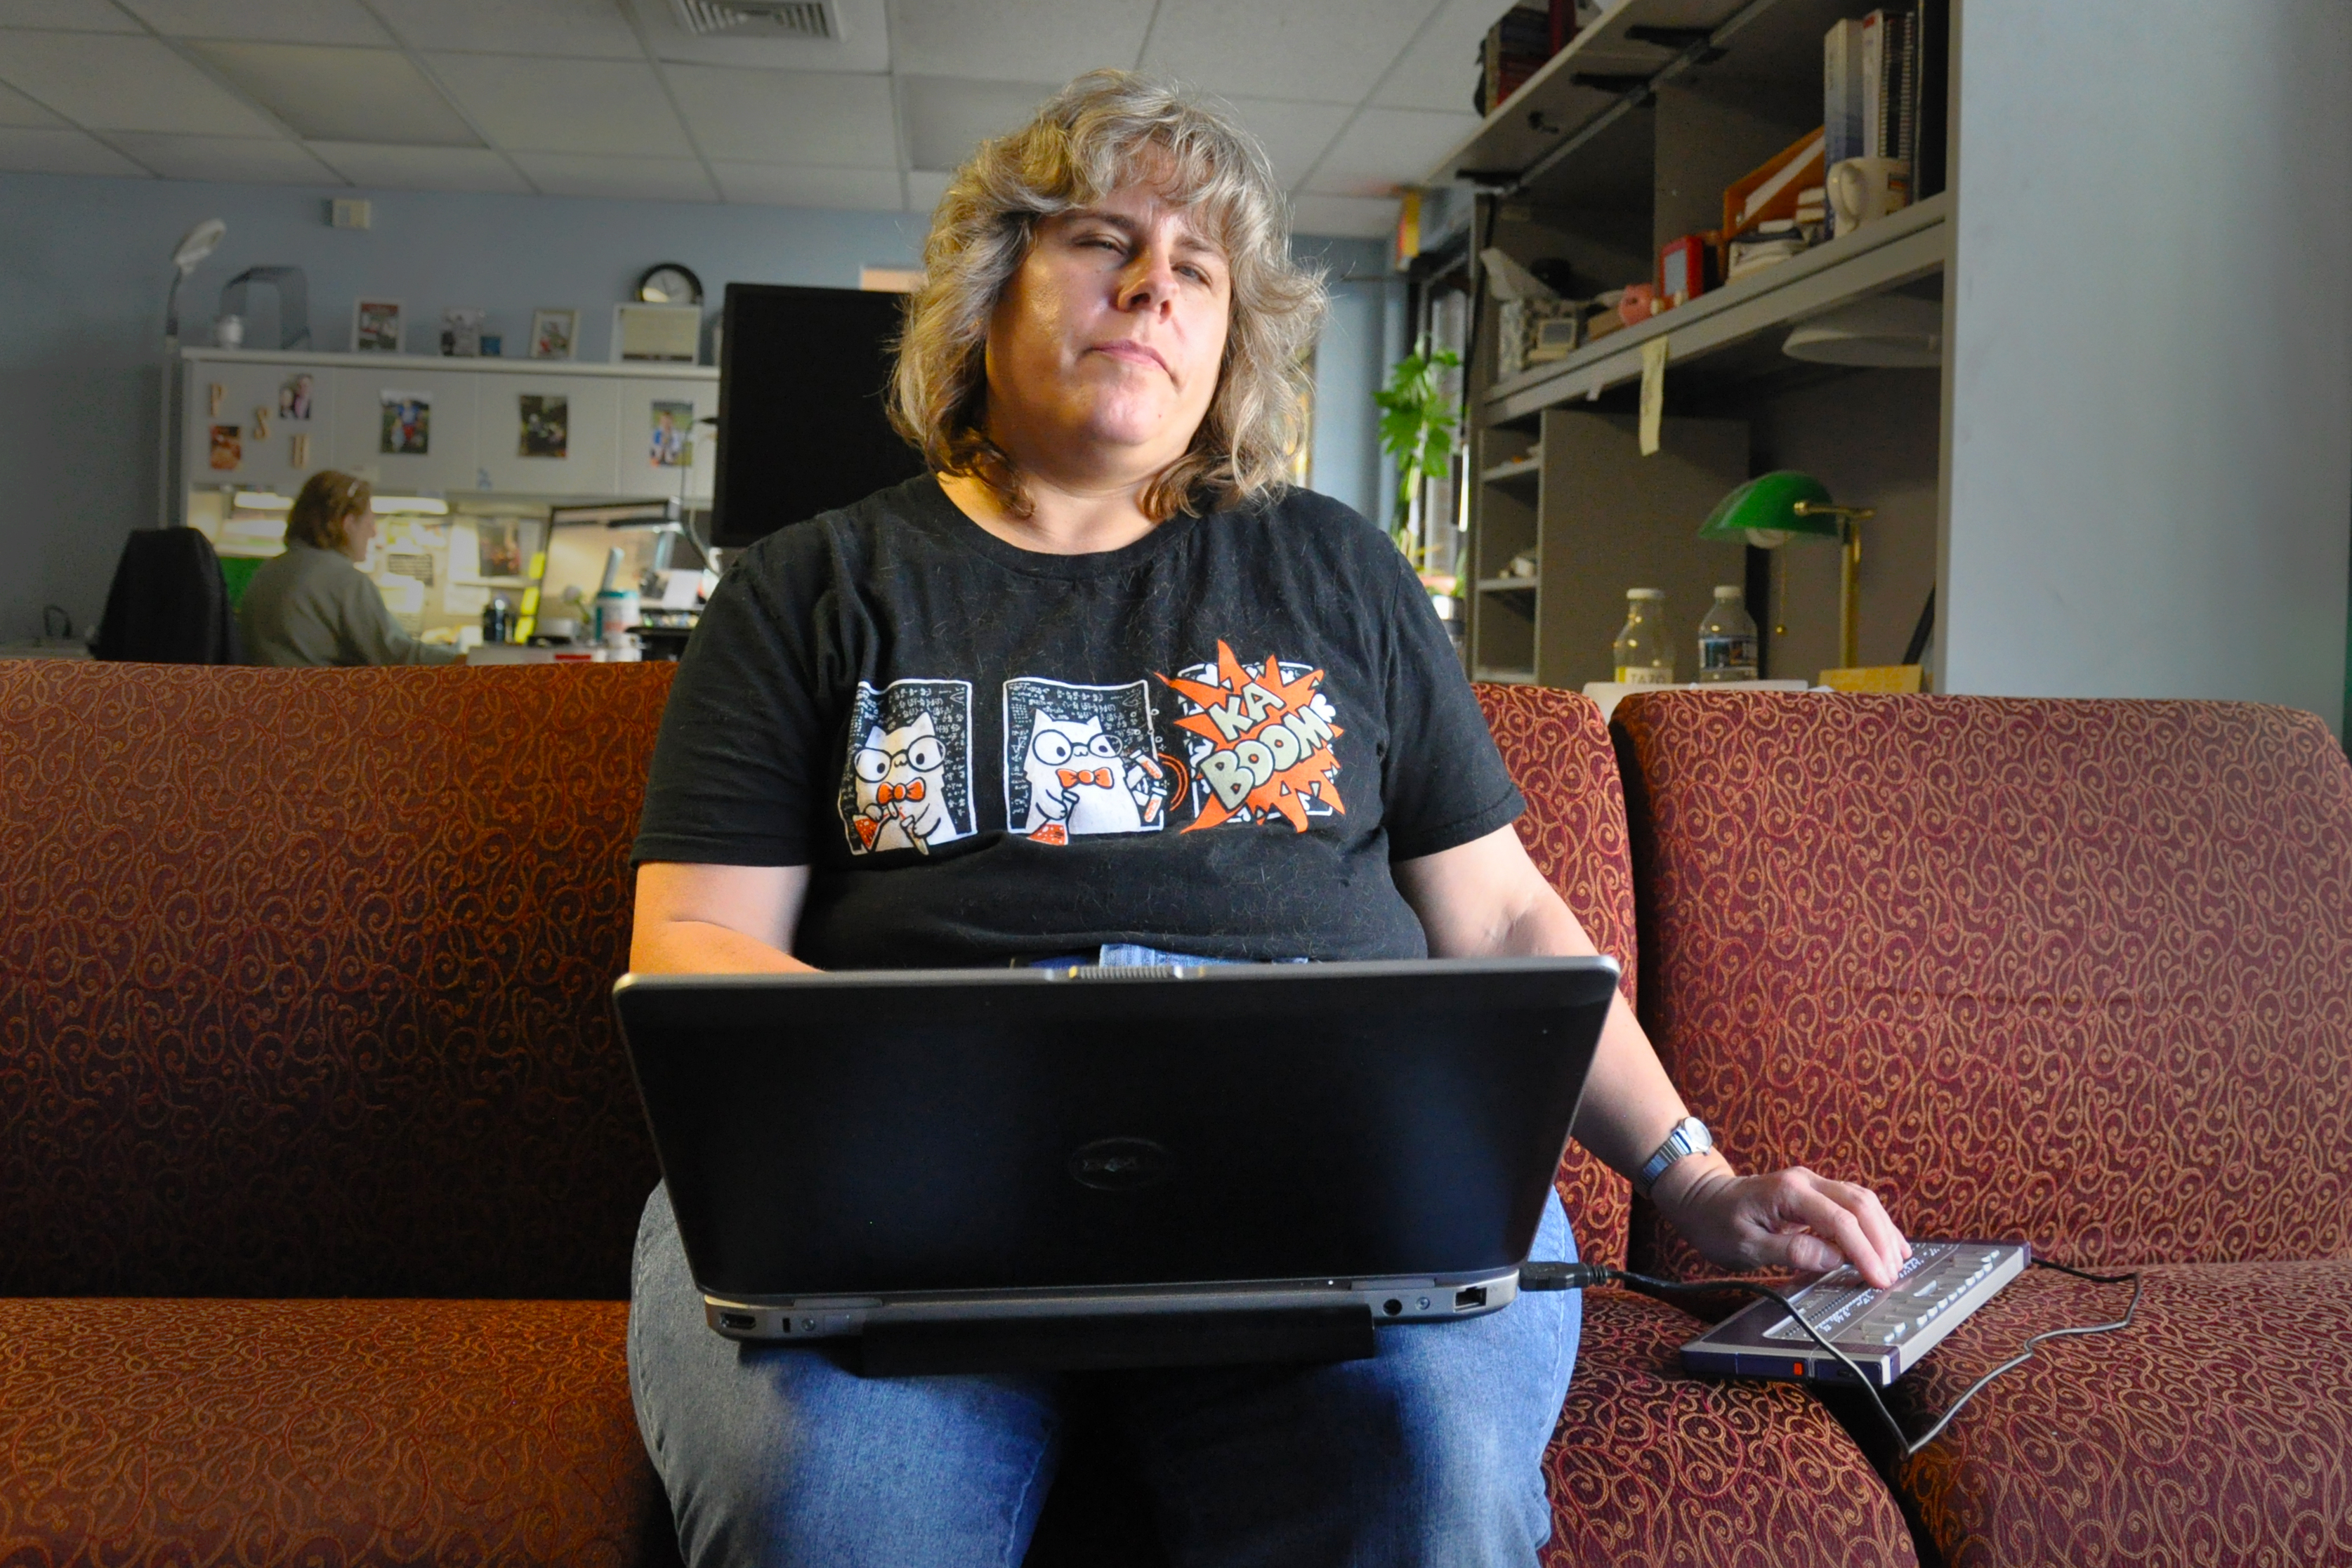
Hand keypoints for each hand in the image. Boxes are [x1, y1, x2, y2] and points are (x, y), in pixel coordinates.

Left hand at [1653, 1158, 1909, 1288]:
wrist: (1701, 1198)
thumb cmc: (1717, 1223)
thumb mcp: (1745, 1246)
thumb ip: (1790, 1252)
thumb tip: (1833, 1260)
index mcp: (1788, 1192)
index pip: (1839, 1221)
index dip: (1863, 1252)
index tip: (1878, 1279)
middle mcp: (1806, 1181)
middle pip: (1859, 1204)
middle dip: (1881, 1240)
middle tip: (1892, 1275)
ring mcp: (1812, 1183)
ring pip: (1862, 1200)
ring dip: (1883, 1230)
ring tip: (1898, 1262)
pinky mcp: (1815, 1192)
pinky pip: (1853, 1203)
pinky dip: (1873, 1223)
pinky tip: (1887, 1243)